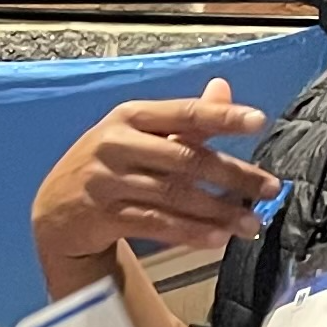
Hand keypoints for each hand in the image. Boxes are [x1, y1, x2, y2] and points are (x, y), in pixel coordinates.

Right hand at [29, 76, 279, 294]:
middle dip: (233, 175)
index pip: (183, 113)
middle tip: (269, 188)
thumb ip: (184, 118)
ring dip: (218, 211)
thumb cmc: (108, 165)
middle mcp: (116, 144)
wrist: (56, 210)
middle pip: (185, 159)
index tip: (258, 121)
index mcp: (129, 117)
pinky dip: (190, 232)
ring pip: (174, 196)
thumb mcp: (139, 134)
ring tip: (251, 223)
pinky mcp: (103, 215)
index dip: (221, 116)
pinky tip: (217, 238)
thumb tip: (223, 88)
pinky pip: (156, 223)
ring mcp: (107, 181)